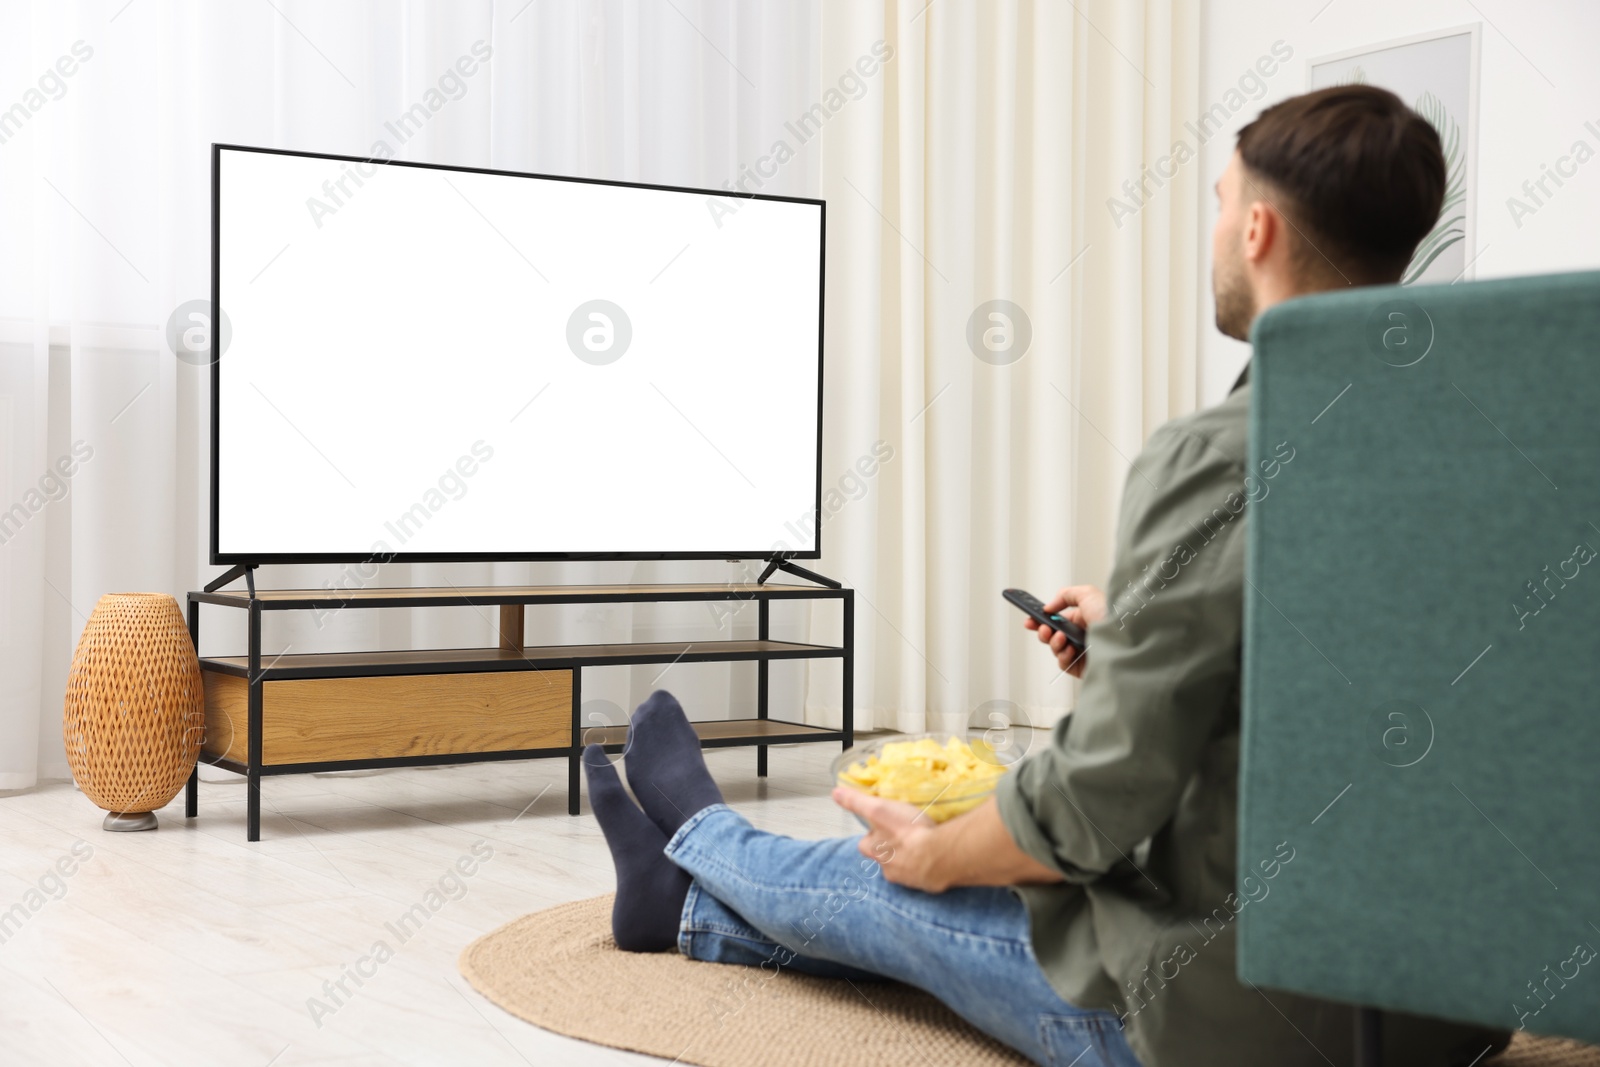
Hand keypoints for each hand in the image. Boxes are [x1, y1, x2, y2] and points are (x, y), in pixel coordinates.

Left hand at [830, 787, 949, 891]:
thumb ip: (856, 802)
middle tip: (903, 835)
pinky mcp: (925, 882)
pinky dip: (926, 866)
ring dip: (909, 857)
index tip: (881, 825)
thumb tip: (835, 793)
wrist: (940, 856)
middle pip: (883, 857)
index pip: (865, 843)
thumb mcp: (879, 810)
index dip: (872, 834)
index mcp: (875, 850)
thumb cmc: (909, 832)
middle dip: (890, 849)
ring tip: (922, 843)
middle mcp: (887, 867)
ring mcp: (907, 877)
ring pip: (903, 866)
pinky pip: (922, 874)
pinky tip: (935, 855)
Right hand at [1023, 584, 1104, 675]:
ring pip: (1056, 649)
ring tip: (1061, 637)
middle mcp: (1082, 635)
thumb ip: (1064, 595)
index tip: (1030, 619)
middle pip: (1052, 635)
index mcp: (1083, 618)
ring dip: (1054, 642)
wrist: (1126, 639)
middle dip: (1043, 631)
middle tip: (1044, 629)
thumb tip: (1049, 608)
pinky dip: (1063, 656)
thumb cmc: (1113, 616)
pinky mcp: (1083, 667)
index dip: (1041, 620)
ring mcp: (1082, 651)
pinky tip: (1070, 649)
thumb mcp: (1087, 594)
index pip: (1057, 620)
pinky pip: (1064, 663)